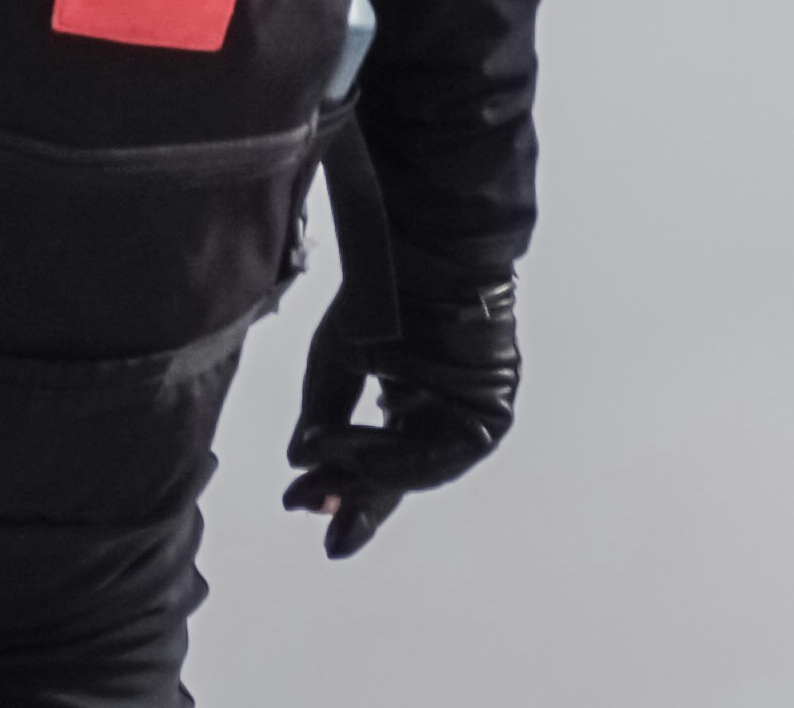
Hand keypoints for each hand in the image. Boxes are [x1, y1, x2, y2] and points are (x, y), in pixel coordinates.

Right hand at [281, 274, 515, 556]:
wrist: (429, 250)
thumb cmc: (383, 293)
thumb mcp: (338, 359)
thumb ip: (325, 414)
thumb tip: (299, 462)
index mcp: (409, 400)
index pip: (377, 460)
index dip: (345, 490)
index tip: (301, 508)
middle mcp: (442, 412)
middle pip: (400, 475)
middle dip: (361, 504)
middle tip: (332, 543)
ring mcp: (470, 413)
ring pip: (420, 469)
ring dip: (372, 479)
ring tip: (331, 487)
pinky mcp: (494, 410)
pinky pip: (448, 453)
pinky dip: (406, 461)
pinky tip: (367, 463)